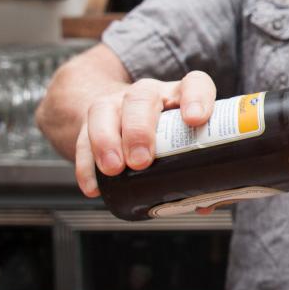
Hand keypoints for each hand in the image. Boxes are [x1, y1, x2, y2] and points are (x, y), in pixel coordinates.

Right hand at [73, 71, 215, 197]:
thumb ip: (200, 171)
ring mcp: (117, 104)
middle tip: (141, 160)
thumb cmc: (167, 136)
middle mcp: (149, 94)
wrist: (122, 117)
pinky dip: (86, 164)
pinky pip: (83, 138)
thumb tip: (205, 205)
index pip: (194, 84)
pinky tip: (94, 186)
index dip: (196, 98)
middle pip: (142, 97)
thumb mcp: (185, 143)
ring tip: (114, 169)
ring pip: (106, 110)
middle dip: (139, 129)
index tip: (195, 119)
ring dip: (107, 141)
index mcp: (181, 95)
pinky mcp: (91, 121)